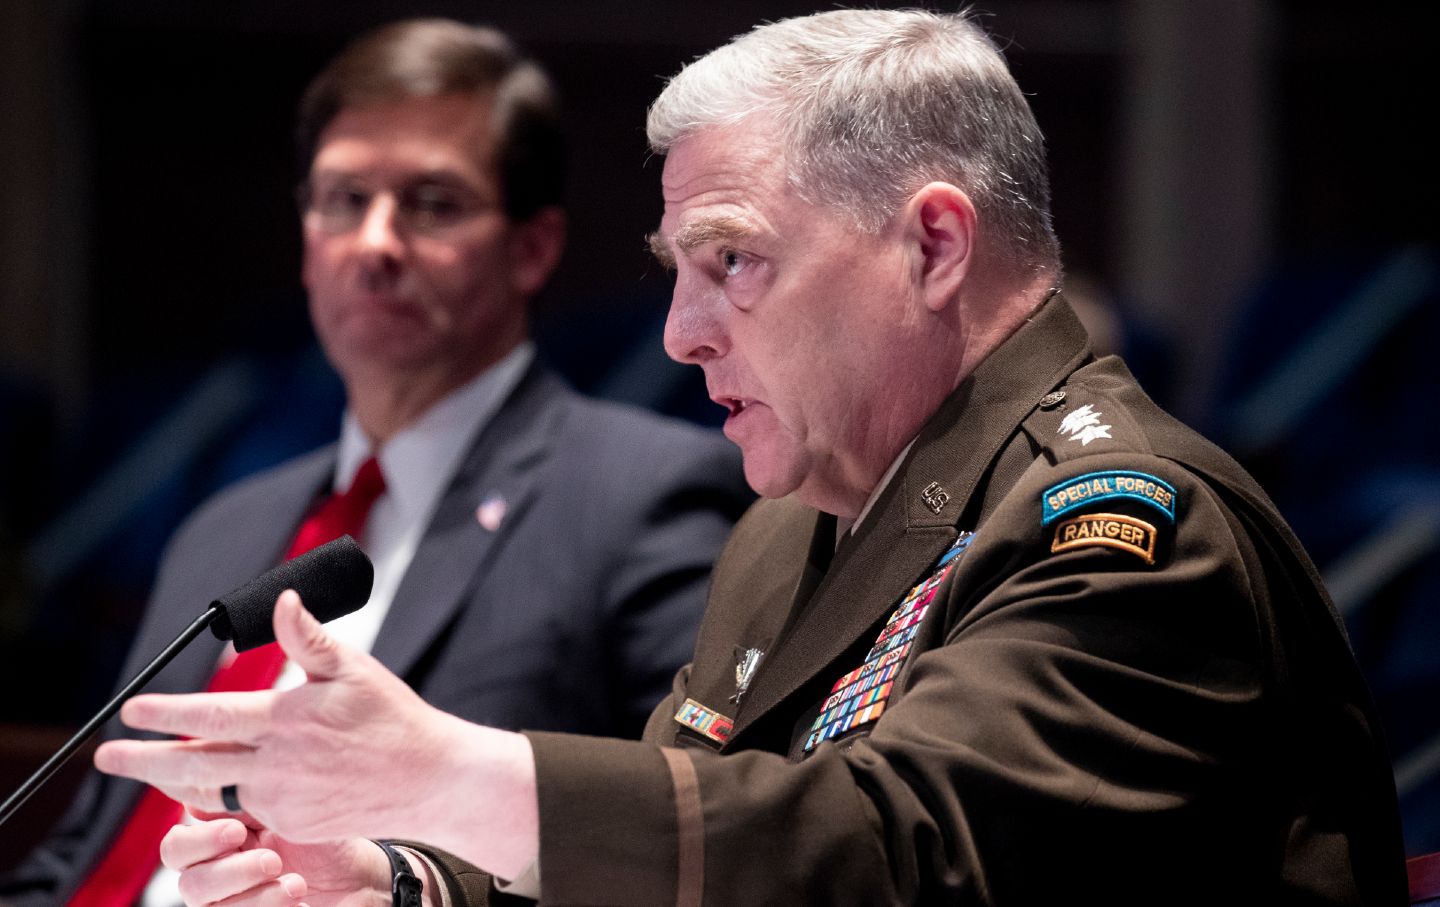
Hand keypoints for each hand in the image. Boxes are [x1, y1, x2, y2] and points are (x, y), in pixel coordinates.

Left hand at [94, 590, 539, 877]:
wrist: (429, 779)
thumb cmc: (392, 717)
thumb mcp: (354, 669)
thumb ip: (308, 639)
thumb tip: (283, 602)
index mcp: (289, 719)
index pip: (210, 715)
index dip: (166, 713)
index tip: (132, 710)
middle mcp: (278, 763)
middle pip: (192, 763)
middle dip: (142, 760)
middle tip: (105, 756)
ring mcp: (282, 799)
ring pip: (213, 789)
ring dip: (174, 780)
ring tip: (147, 771)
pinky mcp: (291, 823)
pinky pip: (246, 808)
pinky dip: (223, 795)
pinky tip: (211, 784)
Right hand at [161, 813, 388, 906]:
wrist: (358, 877)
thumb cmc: (324, 837)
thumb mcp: (293, 806)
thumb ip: (249, 796)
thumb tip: (215, 779)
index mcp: (219, 835)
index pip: (178, 842)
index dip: (201, 838)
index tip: (239, 829)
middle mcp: (216, 868)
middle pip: (186, 879)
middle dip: (227, 870)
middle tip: (271, 860)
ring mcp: (229, 899)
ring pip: (206, 904)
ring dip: (253, 895)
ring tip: (295, 883)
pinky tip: (297, 897)